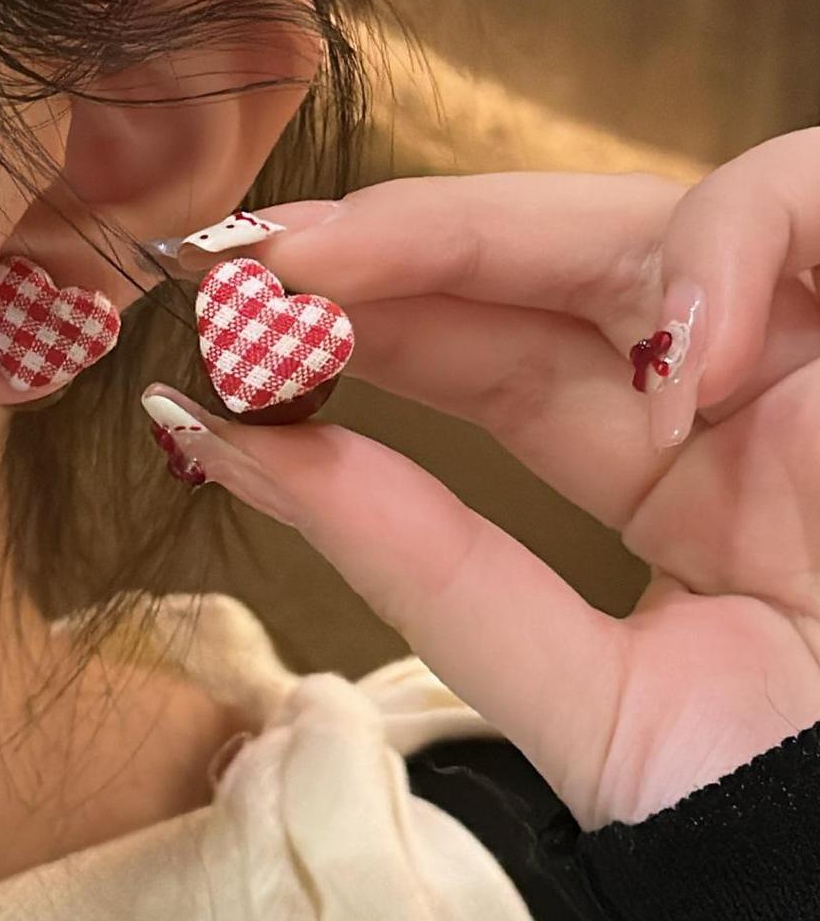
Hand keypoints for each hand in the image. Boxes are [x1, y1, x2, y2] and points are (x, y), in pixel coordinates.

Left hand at [144, 128, 819, 831]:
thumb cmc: (782, 802)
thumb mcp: (583, 695)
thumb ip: (426, 571)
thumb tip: (241, 453)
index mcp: (657, 471)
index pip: (488, 360)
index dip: (369, 325)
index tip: (243, 314)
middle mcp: (718, 388)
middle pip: (531, 268)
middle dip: (386, 247)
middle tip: (253, 253)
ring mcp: (800, 341)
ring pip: (627, 215)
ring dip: (477, 232)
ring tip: (353, 279)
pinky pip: (806, 202)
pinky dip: (731, 245)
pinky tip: (683, 353)